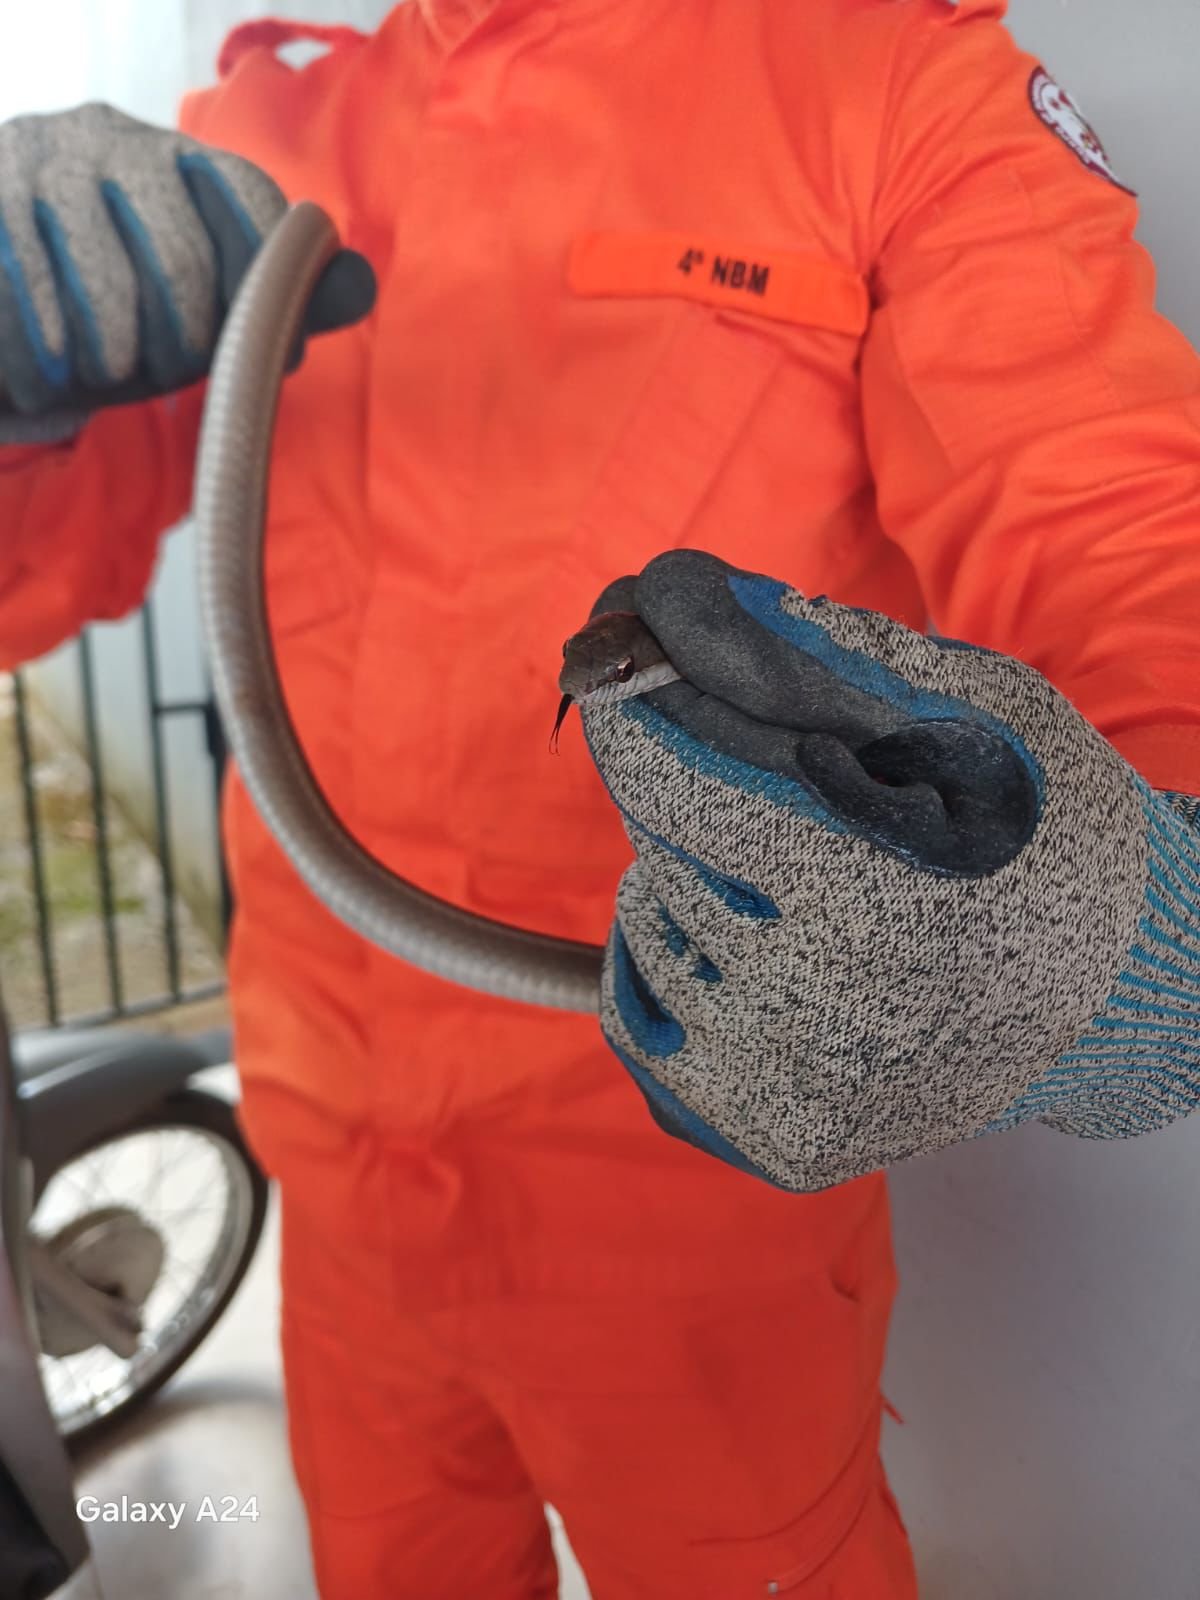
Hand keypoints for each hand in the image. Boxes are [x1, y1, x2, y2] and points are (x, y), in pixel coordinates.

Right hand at [0, 104, 374, 437]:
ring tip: (111, 375)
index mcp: (187, 158)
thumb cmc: (132, 297)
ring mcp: (49, 163)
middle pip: (181, 260)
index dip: (269, 289)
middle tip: (173, 373)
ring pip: (104, 284)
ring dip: (116, 355)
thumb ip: (285, 296)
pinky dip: (55, 351)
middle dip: (188, 341)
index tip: (274, 350)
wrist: (15, 279)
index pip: (250, 207)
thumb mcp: (213, 304)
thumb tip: (362, 284)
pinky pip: (31, 290)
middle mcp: (118, 141)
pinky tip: (62, 375)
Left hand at [579, 549, 1199, 1191]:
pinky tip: (747, 936)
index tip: (615, 654)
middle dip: (691, 784)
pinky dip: (666, 961)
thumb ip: (819, 656)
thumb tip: (675, 598)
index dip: (635, 705)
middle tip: (767, 777)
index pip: (681, 785)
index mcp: (881, 895)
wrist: (1117, 992)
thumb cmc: (1047, 829)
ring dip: (689, 870)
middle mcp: (828, 1015)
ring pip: (651, 924)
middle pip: (661, 847)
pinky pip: (640, 1026)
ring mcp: (796, 1094)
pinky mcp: (779, 1141)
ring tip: (792, 871)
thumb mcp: (973, 714)